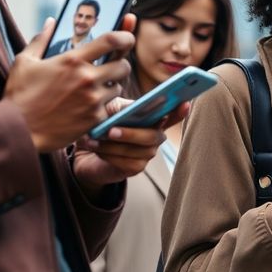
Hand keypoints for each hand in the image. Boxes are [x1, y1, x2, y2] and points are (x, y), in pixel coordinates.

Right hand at [5, 15, 136, 151]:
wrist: (18, 131)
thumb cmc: (19, 96)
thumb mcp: (24, 62)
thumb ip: (40, 40)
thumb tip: (51, 22)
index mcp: (73, 60)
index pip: (111, 40)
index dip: (125, 37)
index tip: (128, 38)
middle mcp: (87, 78)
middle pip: (124, 66)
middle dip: (120, 65)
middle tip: (109, 68)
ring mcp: (93, 99)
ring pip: (118, 87)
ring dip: (111, 86)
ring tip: (93, 89)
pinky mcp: (95, 118)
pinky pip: (110, 107)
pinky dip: (102, 106)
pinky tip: (87, 106)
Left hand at [71, 97, 189, 200]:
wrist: (85, 148)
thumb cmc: (101, 123)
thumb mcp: (108, 109)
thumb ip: (120, 107)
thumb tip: (130, 110)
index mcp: (151, 118)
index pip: (172, 115)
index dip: (180, 111)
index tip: (185, 103)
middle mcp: (155, 136)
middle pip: (153, 136)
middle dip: (131, 134)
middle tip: (110, 131)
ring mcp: (147, 153)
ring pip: (137, 151)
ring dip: (112, 145)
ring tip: (93, 139)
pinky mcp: (136, 168)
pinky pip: (127, 163)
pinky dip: (109, 155)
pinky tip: (96, 150)